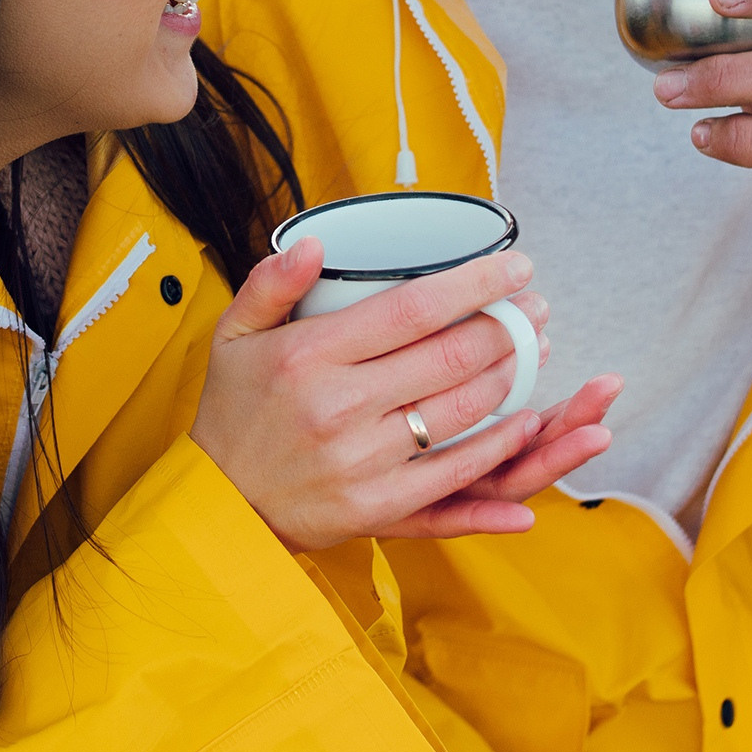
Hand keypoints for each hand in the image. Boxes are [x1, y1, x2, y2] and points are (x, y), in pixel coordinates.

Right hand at [188, 240, 618, 551]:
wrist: (218, 508)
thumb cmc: (233, 415)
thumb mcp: (232, 336)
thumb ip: (271, 283)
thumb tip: (314, 243)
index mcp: (310, 355)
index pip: (413, 307)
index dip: (476, 283)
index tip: (514, 267)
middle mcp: (339, 406)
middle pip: (451, 356)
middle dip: (509, 326)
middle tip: (534, 310)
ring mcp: (362, 460)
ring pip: (463, 409)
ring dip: (512, 376)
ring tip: (533, 351)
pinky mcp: (378, 506)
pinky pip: (456, 472)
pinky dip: (498, 444)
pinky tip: (524, 419)